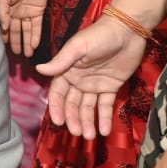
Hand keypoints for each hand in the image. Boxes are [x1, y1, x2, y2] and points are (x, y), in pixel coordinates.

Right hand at [0, 0, 49, 55]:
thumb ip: (2, 13)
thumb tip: (5, 28)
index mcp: (7, 9)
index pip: (5, 25)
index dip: (5, 35)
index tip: (4, 45)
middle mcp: (17, 13)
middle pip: (17, 31)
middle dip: (16, 43)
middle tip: (17, 55)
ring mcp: (28, 13)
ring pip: (27, 31)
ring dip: (27, 42)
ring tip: (27, 55)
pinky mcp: (39, 12)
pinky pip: (37, 26)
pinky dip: (35, 36)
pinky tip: (34, 45)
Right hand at [39, 15, 147, 138]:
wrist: (127, 31)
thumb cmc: (99, 36)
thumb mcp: (78, 47)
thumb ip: (61, 61)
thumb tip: (39, 69)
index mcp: (68, 70)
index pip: (58, 93)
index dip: (57, 108)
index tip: (59, 122)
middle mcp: (79, 80)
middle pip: (73, 104)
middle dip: (74, 119)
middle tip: (77, 133)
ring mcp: (95, 85)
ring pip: (88, 107)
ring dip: (87, 122)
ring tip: (88, 137)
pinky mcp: (111, 87)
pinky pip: (106, 105)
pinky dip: (105, 118)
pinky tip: (104, 131)